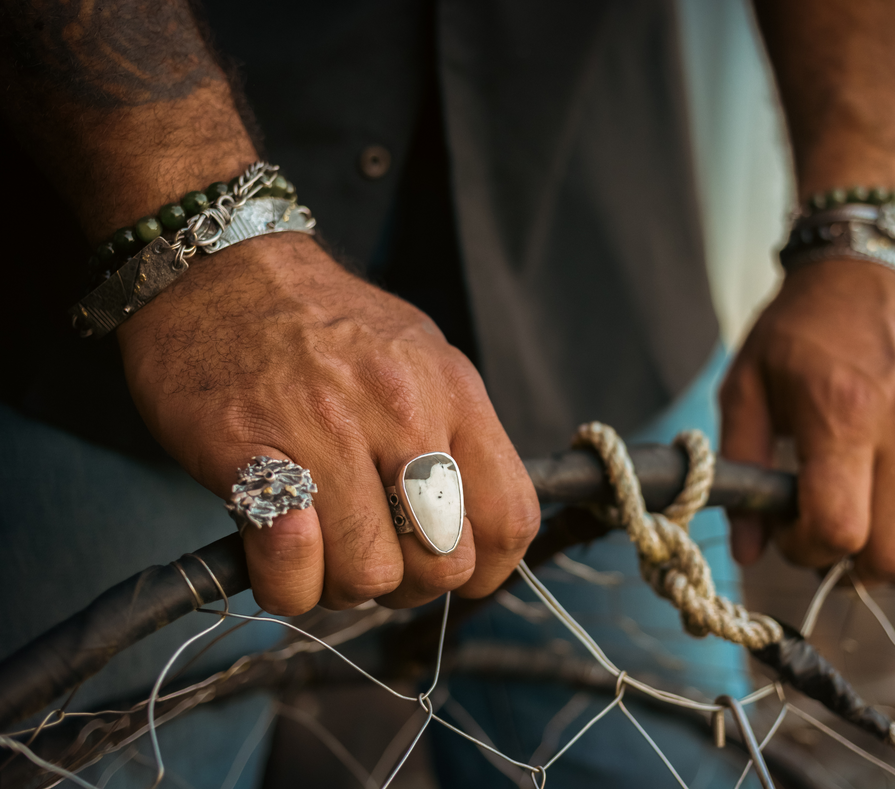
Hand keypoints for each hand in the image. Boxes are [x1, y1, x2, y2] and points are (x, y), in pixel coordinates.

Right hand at [118, 234, 539, 614]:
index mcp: (451, 391)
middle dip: (409, 583)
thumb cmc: (323, 323)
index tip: (453, 570)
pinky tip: (272, 548)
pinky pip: (290, 567)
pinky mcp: (247, 452)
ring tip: (317, 546)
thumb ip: (455, 433)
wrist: (217, 268)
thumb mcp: (419, 355)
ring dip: (340, 585)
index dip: (488, 568)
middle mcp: (400, 410)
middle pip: (444, 563)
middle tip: (371, 553)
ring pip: (369, 577)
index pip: (511, 518)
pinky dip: (285, 582)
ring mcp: (324, 431)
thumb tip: (476, 523)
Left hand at [719, 258, 894, 601]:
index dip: (806, 549)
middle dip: (854, 566)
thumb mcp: (745, 388)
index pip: (839, 529)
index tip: (789, 530)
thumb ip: (739, 468)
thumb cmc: (797, 332)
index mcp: (842, 415)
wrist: (862, 273)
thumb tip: (747, 549)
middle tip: (829, 538)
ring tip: (878, 547)